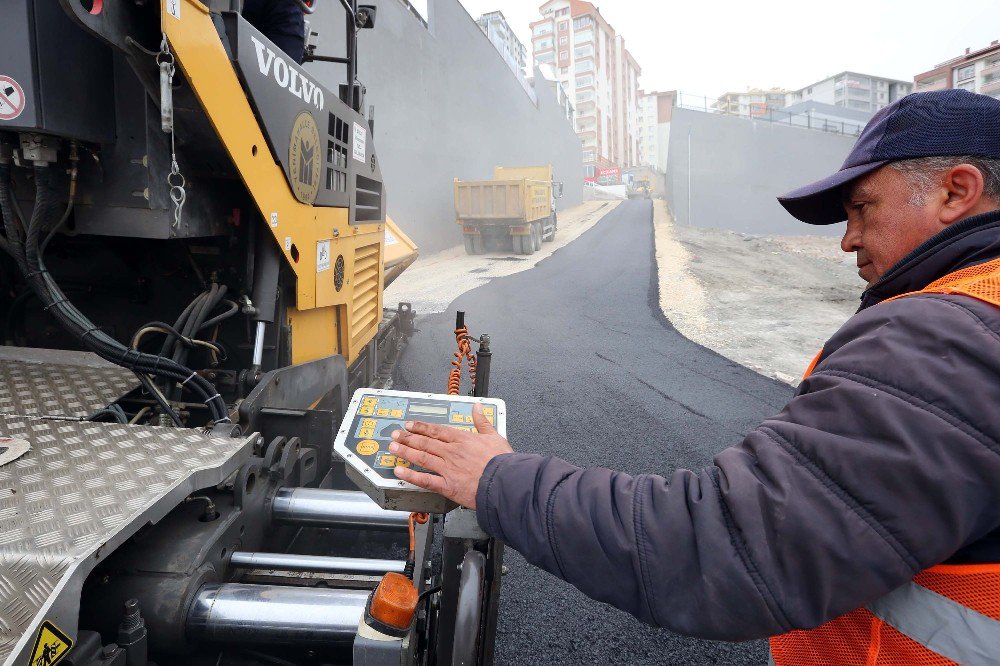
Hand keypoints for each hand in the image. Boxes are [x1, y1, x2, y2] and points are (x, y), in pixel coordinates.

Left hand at [390, 403, 512, 508]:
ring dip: (405, 452)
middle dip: (407, 438)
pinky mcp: (447, 485)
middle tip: (395, 435)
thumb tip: (477, 407)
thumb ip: (482, 421)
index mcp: (462, 439)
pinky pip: (425, 480)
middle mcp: (451, 451)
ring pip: (421, 457)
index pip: (436, 430)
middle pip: (425, 442)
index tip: (410, 425)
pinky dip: (411, 476)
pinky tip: (400, 472)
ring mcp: (447, 468)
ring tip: (393, 448)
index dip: (421, 427)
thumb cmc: (502, 462)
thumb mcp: (495, 435)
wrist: (505, 482)